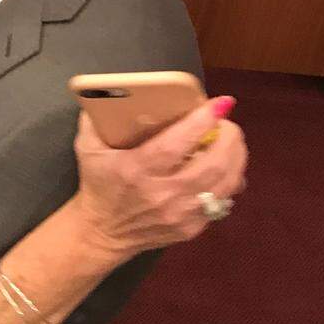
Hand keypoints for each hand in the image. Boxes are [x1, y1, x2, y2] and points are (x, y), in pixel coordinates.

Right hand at [72, 97, 246, 260]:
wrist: (101, 233)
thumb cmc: (97, 185)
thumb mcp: (87, 148)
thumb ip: (95, 118)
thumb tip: (109, 90)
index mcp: (136, 170)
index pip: (175, 145)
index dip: (202, 122)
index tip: (220, 104)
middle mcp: (161, 194)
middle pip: (211, 165)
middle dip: (229, 139)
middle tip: (227, 123)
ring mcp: (179, 214)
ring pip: (224, 185)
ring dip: (236, 159)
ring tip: (233, 142)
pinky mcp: (191, 228)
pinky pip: (222, 202)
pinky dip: (231, 181)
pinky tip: (228, 168)